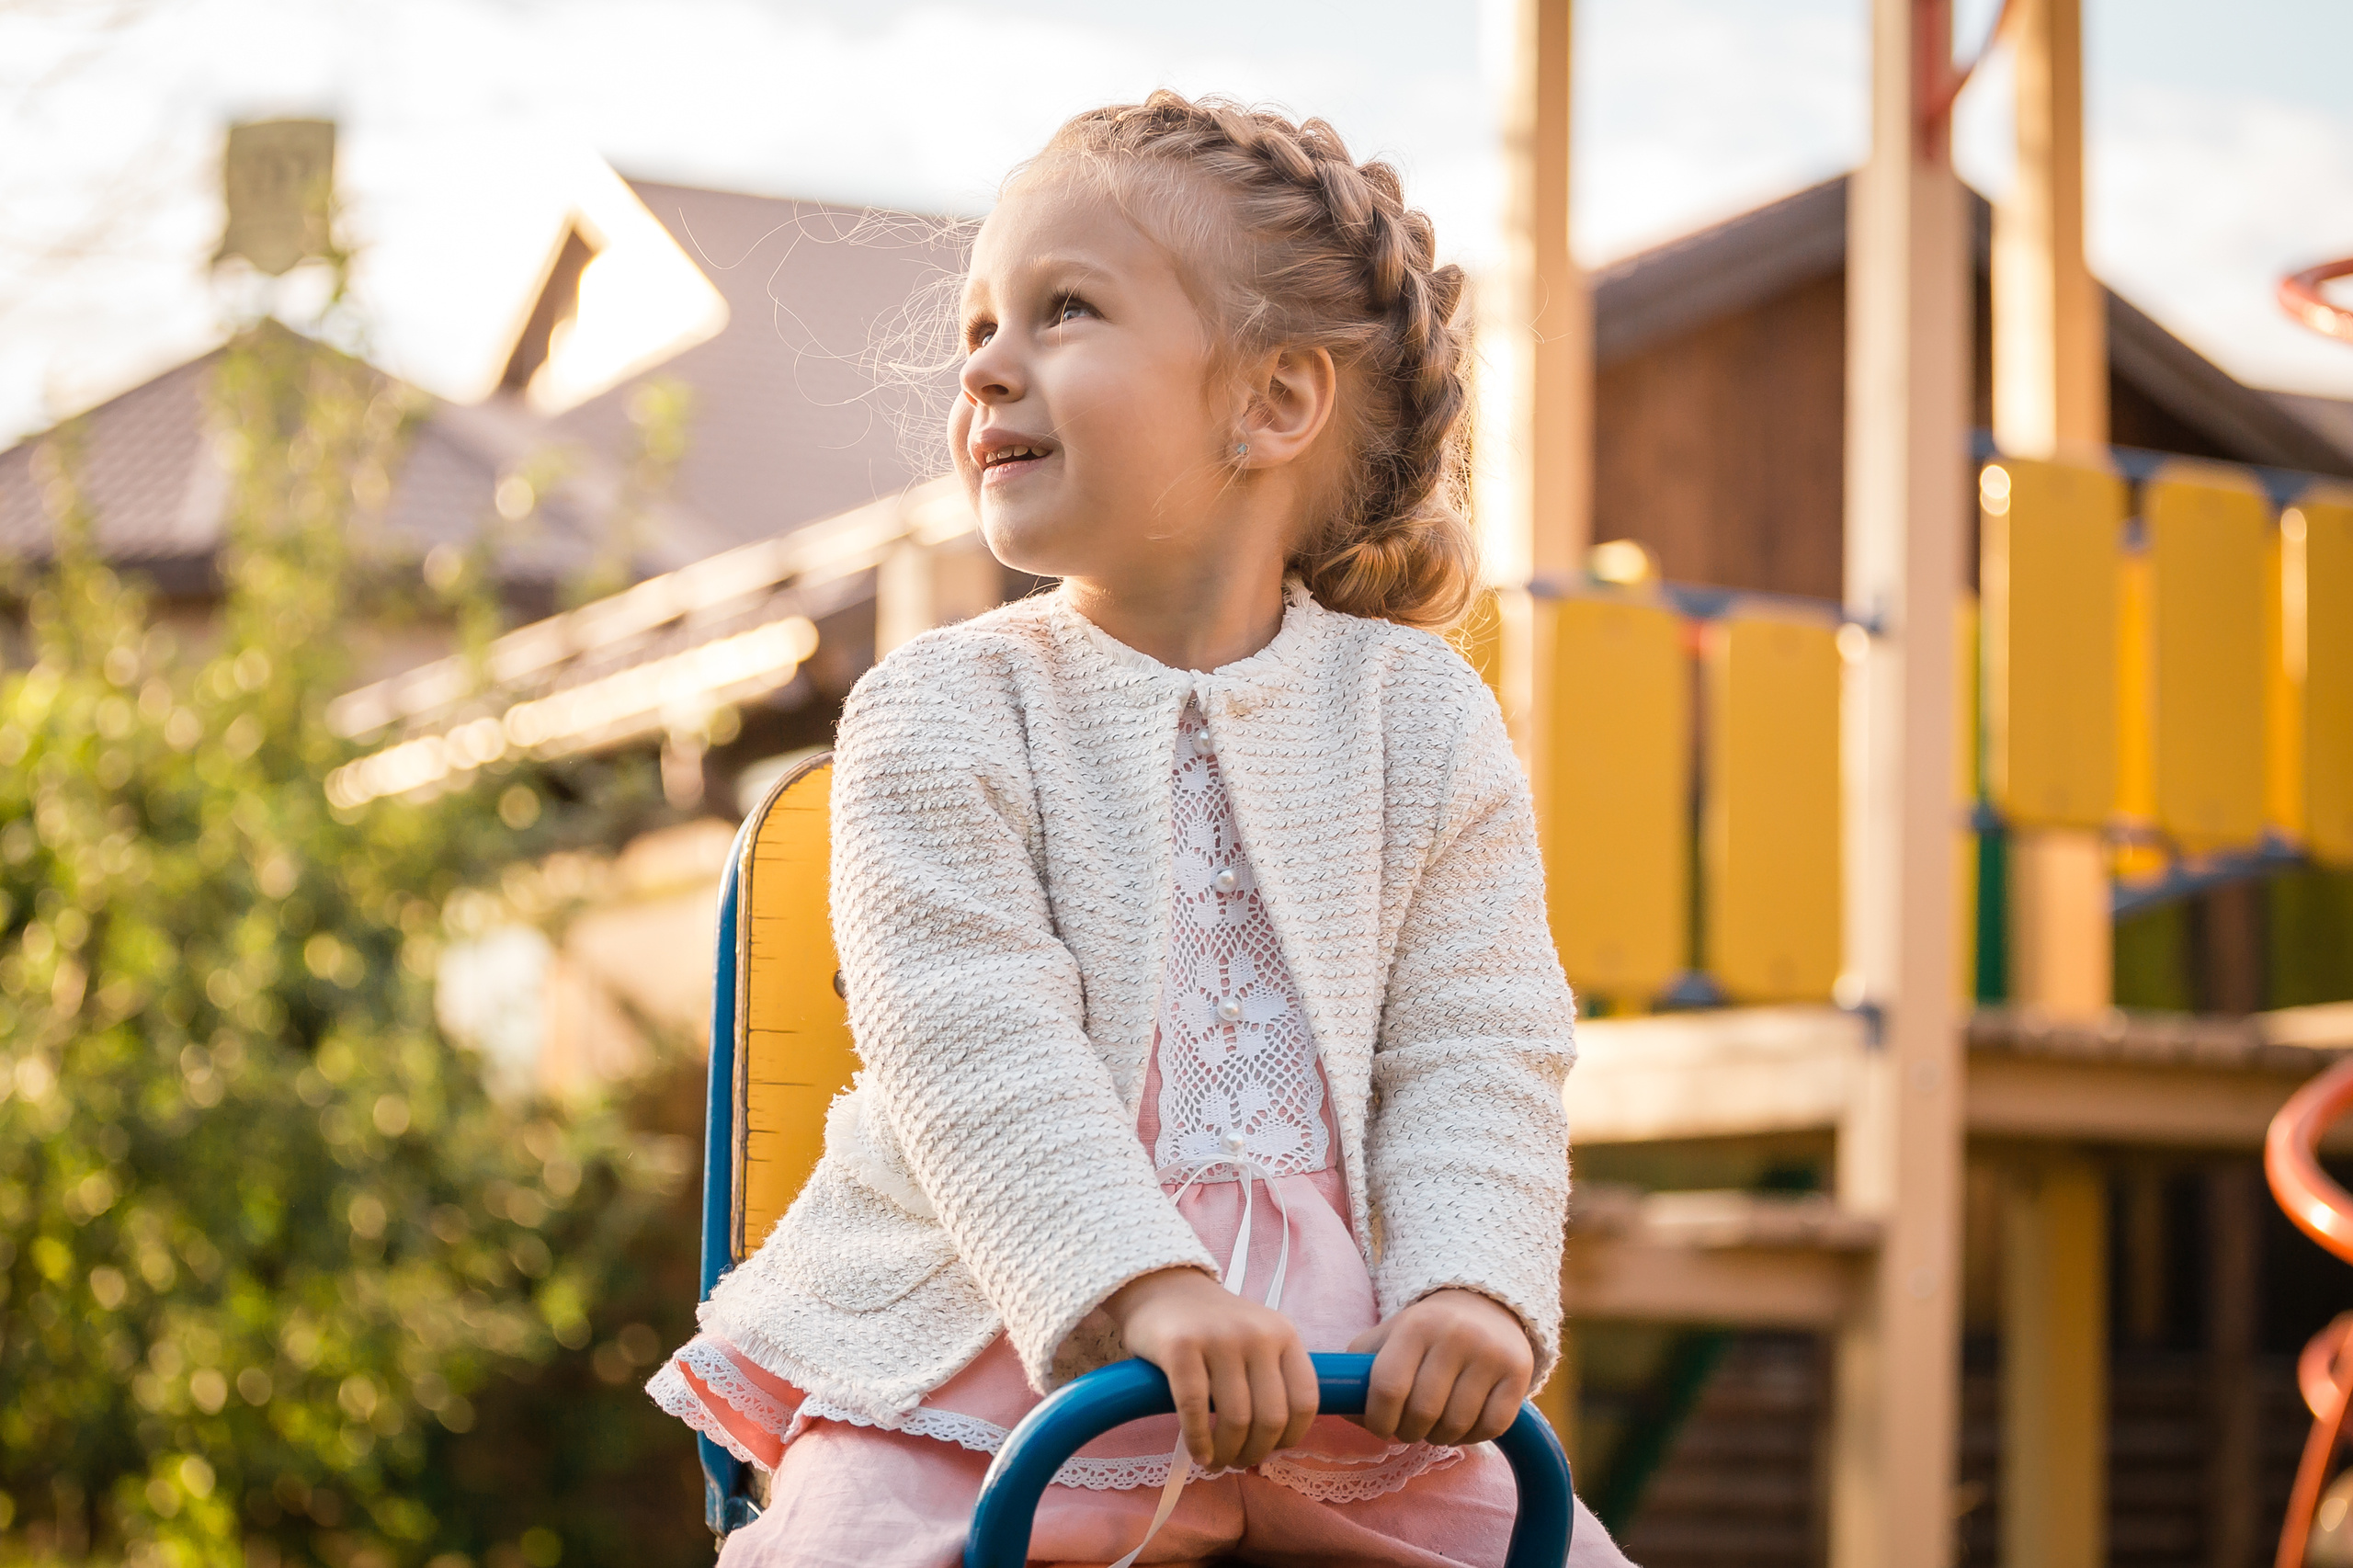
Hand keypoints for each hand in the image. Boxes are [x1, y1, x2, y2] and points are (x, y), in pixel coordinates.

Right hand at [1102, 1267, 1318, 1470]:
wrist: (1161, 1288)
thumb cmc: (1212, 1327)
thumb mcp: (1257, 1339)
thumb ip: (1272, 1378)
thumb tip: (1276, 1443)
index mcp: (1284, 1333)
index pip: (1305, 1400)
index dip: (1291, 1437)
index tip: (1272, 1450)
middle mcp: (1257, 1333)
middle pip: (1271, 1417)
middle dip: (1255, 1452)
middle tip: (1238, 1462)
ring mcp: (1218, 1338)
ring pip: (1235, 1419)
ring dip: (1226, 1453)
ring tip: (1216, 1461)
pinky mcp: (1180, 1346)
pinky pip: (1195, 1409)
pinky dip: (1198, 1441)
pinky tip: (1198, 1453)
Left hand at [1347, 1288, 1533, 1445]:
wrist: (1483, 1307)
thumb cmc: (1423, 1335)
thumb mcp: (1387, 1338)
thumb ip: (1358, 1372)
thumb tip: (1343, 1411)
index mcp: (1414, 1325)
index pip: (1388, 1387)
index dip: (1378, 1420)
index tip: (1381, 1427)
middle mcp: (1455, 1334)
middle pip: (1422, 1413)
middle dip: (1409, 1432)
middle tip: (1409, 1428)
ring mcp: (1490, 1353)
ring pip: (1456, 1425)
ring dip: (1440, 1437)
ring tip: (1435, 1424)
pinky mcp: (1518, 1371)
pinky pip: (1491, 1427)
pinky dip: (1472, 1437)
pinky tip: (1463, 1423)